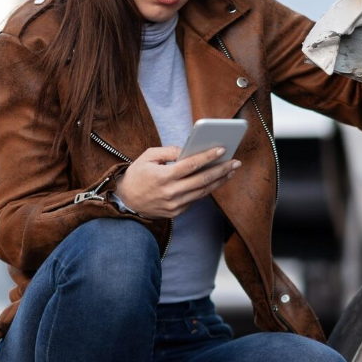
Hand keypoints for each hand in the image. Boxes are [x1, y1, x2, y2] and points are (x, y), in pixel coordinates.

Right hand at [113, 146, 240, 218]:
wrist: (125, 201)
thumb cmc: (137, 174)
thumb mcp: (148, 157)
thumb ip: (169, 152)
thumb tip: (189, 150)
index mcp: (163, 177)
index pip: (190, 165)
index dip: (207, 157)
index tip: (222, 150)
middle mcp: (170, 193)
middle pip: (202, 180)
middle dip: (221, 170)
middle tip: (236, 162)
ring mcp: (174, 205)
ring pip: (203, 192)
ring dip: (219, 181)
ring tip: (231, 171)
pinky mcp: (176, 212)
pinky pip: (195, 199)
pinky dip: (207, 189)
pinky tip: (216, 180)